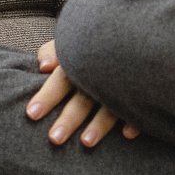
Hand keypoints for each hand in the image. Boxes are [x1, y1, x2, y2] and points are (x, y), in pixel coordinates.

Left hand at [25, 35, 141, 148]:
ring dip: (99, 125)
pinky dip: (135, 119)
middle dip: (69, 119)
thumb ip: (53, 51)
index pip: (60, 80)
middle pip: (83, 98)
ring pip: (110, 105)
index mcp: (79, 61)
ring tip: (86, 143)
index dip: (47, 96)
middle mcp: (100, 73)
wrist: (134, 31)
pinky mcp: (142, 89)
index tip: (31, 114)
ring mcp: (122, 82)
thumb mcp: (73, 39)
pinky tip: (127, 134)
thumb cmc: (95, 42)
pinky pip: (140, 105)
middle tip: (54, 139)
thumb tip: (42, 65)